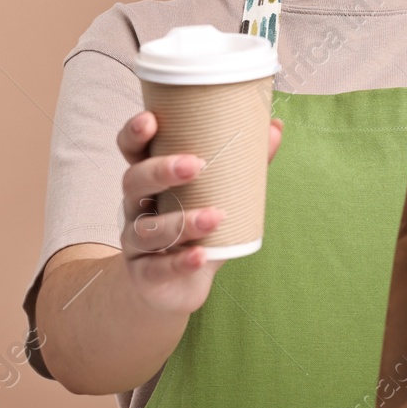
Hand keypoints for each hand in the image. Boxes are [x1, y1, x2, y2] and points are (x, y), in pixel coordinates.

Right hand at [116, 109, 284, 313]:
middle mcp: (136, 207)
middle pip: (134, 182)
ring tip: (215, 216)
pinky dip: (180, 262)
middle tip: (195, 164)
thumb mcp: (218, 197)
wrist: (175, 287)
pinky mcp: (144, 275)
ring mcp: (136, 242)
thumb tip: (275, 127)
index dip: (134, 134)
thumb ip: (243, 165)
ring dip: (181, 221)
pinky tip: (199, 256)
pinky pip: (158, 268)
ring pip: (148, 228)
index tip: (151, 119)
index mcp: (150, 181)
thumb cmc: (196, 231)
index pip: (131, 150)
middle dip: (160, 171)